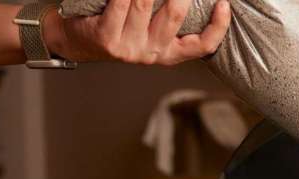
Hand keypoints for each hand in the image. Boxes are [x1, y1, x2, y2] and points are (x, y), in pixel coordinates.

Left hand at [43, 0, 230, 65]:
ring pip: (144, 2)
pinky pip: (120, 2)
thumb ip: (167, 17)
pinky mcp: (106, 37)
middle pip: (174, 15)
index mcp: (167, 53)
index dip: (218, 26)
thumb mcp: (147, 29)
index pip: (202, 46)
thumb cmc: (114, 27)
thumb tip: (184, 0)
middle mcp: (151, 54)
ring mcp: (128, 48)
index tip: (225, 4)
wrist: (74, 40)